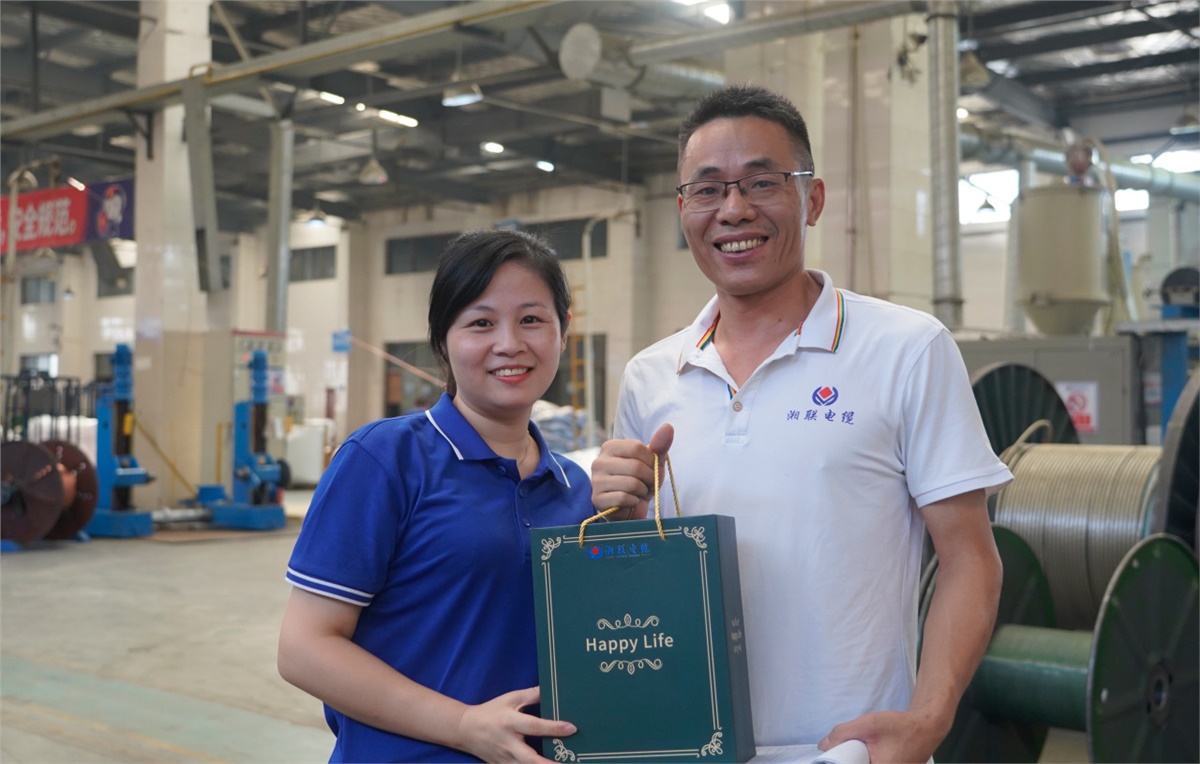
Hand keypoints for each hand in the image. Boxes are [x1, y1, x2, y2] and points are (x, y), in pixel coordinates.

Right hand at [457, 687, 575, 762]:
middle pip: (529, 758)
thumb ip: (531, 694)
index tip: (572, 728)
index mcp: (510, 722)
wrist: (466, 730)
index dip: (553, 728)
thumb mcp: (510, 698)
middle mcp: (508, 743)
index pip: (534, 726)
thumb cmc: (491, 711)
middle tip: (567, 762)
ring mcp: (505, 758)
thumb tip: (551, 690)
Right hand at [590, 424, 673, 519]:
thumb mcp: (653, 462)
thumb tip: (668, 426)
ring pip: (631, 484)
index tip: (651, 469)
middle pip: (636, 467)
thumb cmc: (642, 480)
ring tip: (638, 493)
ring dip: (642, 492)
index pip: (638, 448)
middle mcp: (599, 461)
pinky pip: (624, 498)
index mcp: (610, 447)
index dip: (651, 461)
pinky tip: (630, 502)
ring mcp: (596, 481)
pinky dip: (633, 502)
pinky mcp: (597, 499)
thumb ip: (660, 445)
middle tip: (647, 485)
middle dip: (649, 479)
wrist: (632, 507)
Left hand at [819, 710, 945, 763]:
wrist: (926, 728)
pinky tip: (868, 752)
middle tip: (849, 748)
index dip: (841, 760)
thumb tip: (823, 745)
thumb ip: (843, 733)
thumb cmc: (902, 727)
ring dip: (859, 758)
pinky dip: (867, 759)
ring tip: (864, 748)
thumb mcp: (869, 725)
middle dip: (850, 758)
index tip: (835, 755)